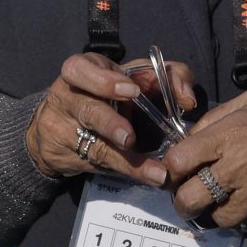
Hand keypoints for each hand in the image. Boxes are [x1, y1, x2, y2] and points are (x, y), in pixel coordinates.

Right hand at [25, 53, 198, 186]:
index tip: (132, 91)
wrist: (59, 126)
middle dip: (109, 123)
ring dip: (124, 157)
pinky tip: (152, 177)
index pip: (82, 69)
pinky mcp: (65, 154)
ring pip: (94, 145)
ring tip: (154, 170)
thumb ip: (165, 78)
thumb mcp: (128, 78)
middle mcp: (68, 97)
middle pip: (85, 109)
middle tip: (129, 137)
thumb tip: (187, 97)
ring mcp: (63, 128)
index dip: (104, 81)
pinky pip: (100, 163)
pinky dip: (130, 170)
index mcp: (82, 70)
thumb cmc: (107, 95)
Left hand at [161, 90, 246, 228]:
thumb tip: (190, 138)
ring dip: (217, 211)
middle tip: (188, 199)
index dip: (173, 169)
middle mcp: (241, 166)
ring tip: (225, 200)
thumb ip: (217, 118)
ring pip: (219, 217)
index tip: (177, 171)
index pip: (178, 161)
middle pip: (190, 198)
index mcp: (231, 135)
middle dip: (184, 201)